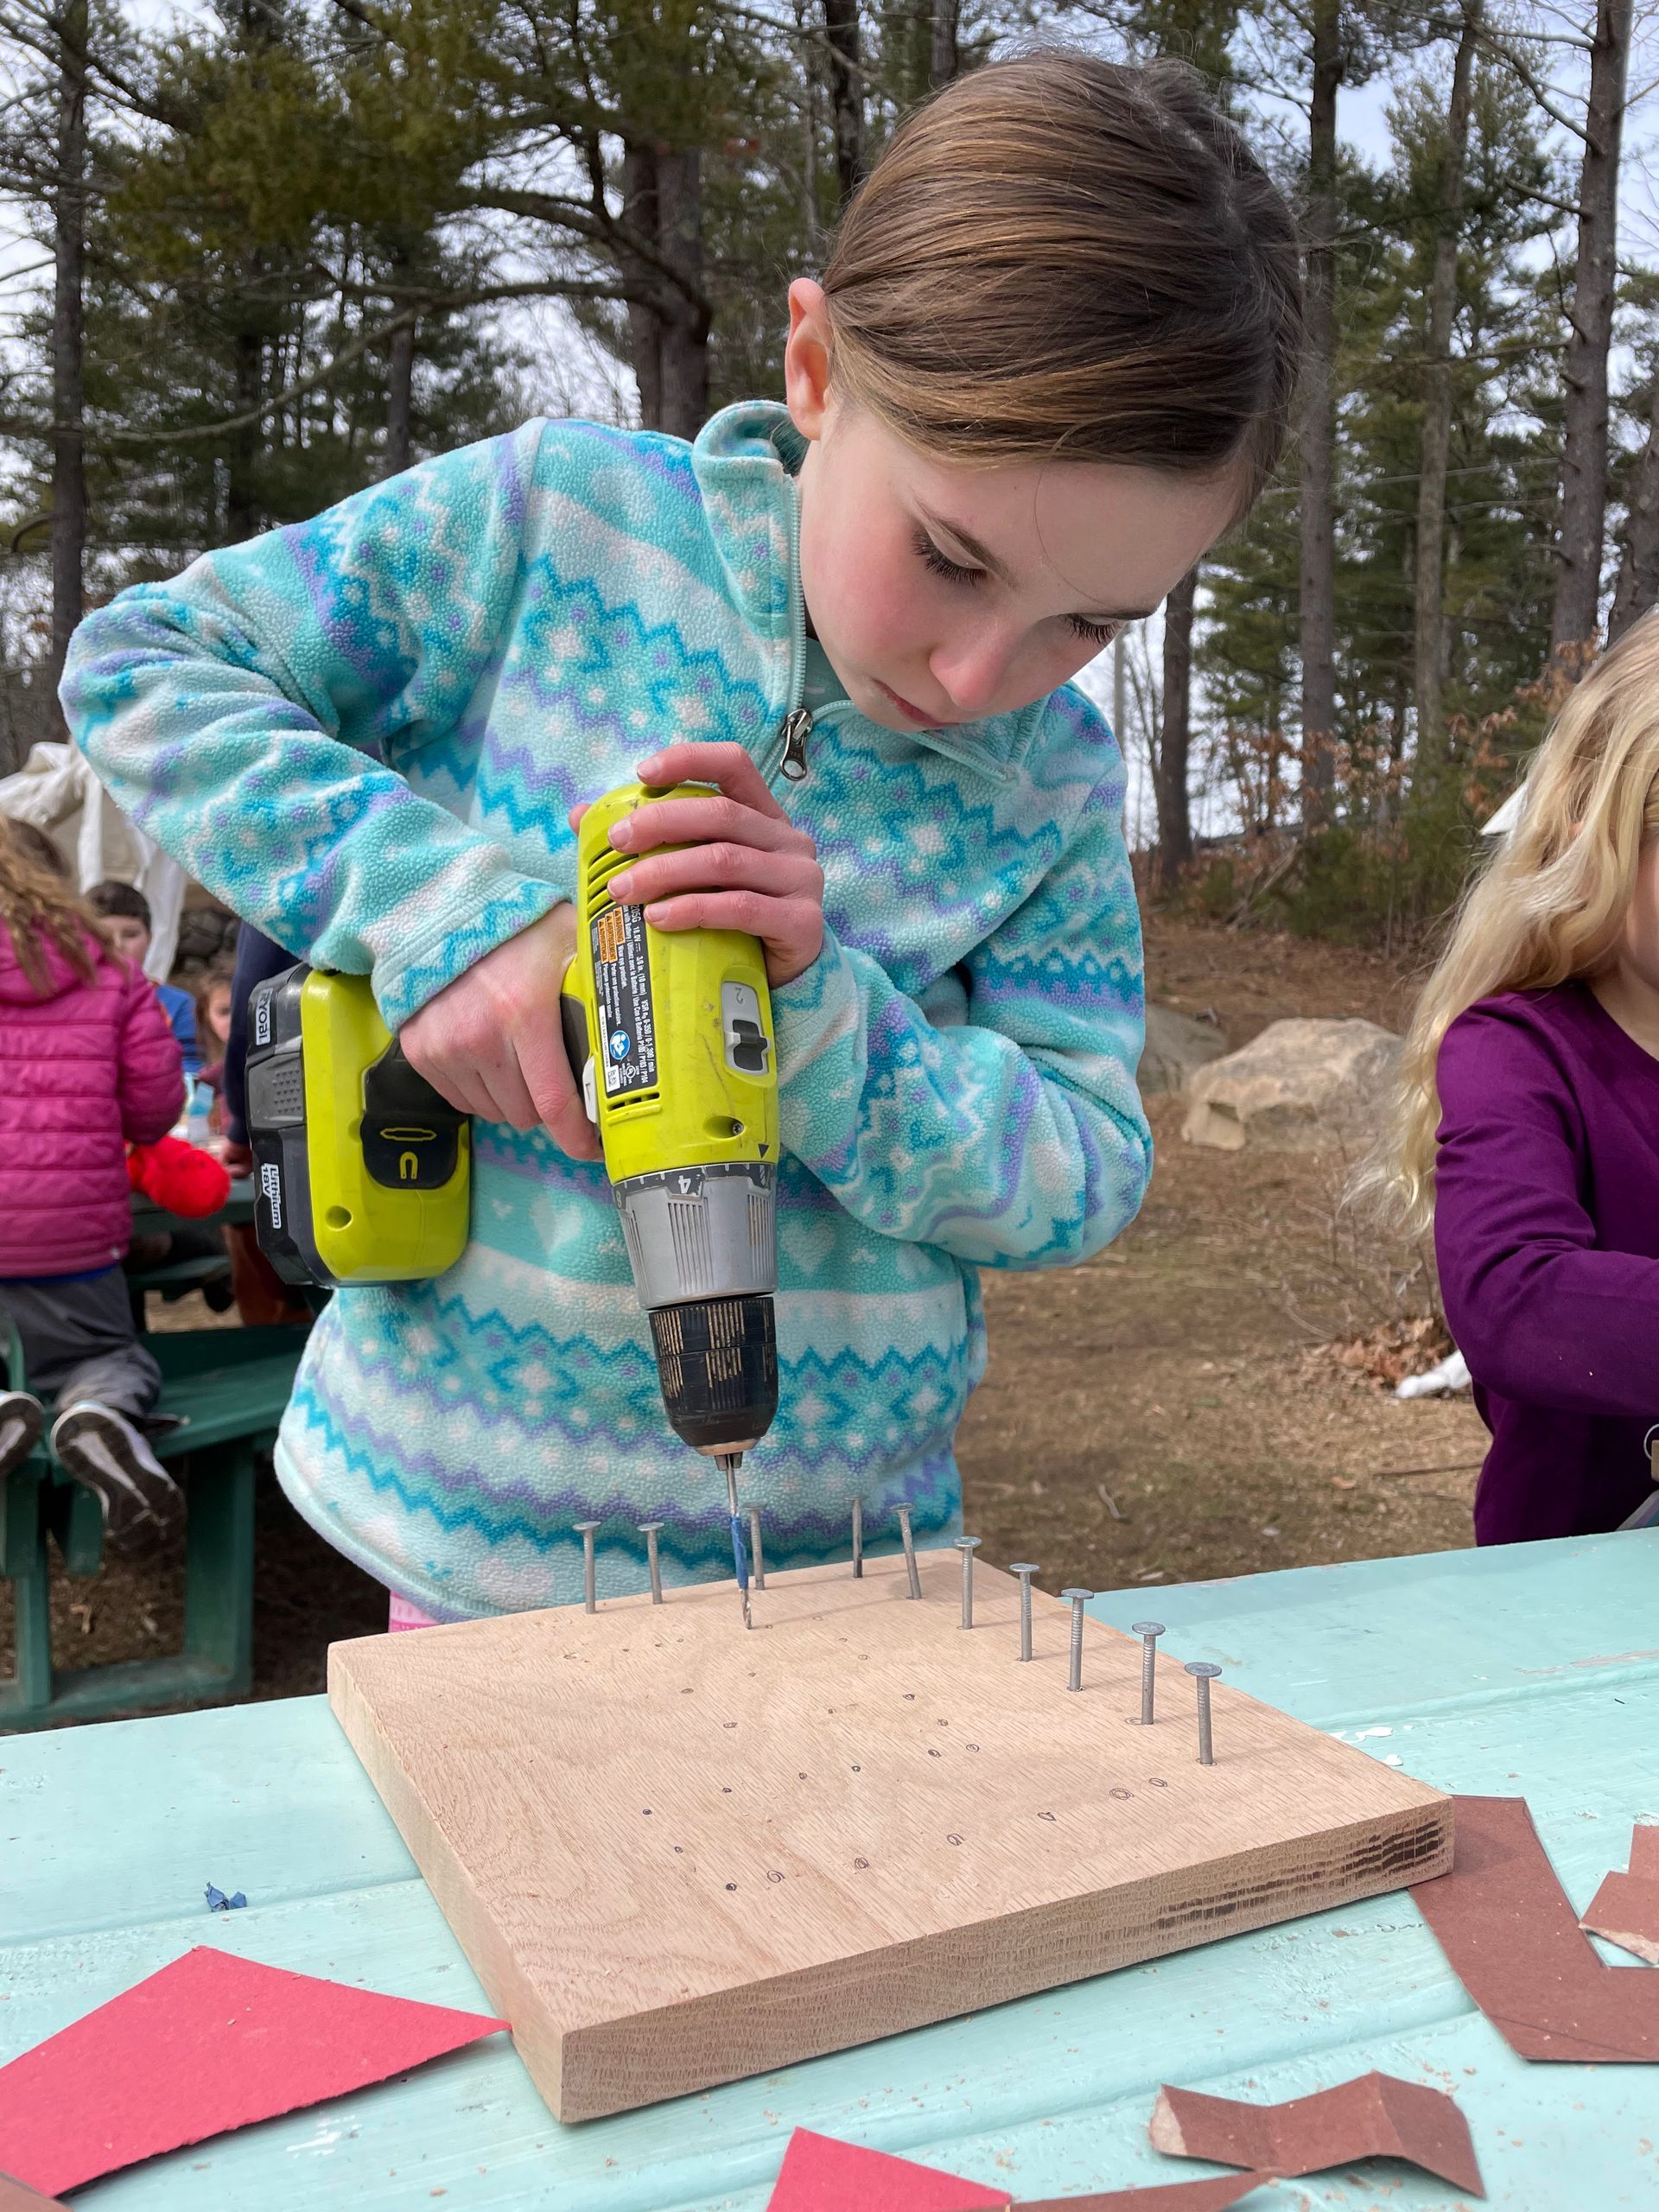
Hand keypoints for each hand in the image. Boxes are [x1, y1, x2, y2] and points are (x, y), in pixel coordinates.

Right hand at [397, 903, 601, 1158]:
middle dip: (546, 1106)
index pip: (554, 1103)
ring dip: (512, 1099)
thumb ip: (600, 988)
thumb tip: (640, 1032)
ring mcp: (443, 1048)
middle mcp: (478, 1039)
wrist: (446, 910)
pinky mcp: (419, 1052)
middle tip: (555, 1078)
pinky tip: (490, 1058)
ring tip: (519, 1061)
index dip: (576, 1136)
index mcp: (524, 1016)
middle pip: (524, 1114)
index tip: (593, 1150)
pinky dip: (481, 1090)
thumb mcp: (571, 948)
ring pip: (493, 1112)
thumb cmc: (519, 929)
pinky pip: (462, 1101)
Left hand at [571, 742, 823, 986]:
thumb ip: (648, 841)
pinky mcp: (802, 922)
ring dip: (666, 872)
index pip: (734, 766)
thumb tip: (580, 816)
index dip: (689, 760)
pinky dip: (693, 910)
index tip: (642, 774)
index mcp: (764, 816)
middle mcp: (789, 840)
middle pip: (721, 814)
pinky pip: (741, 908)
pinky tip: (658, 918)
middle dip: (661, 823)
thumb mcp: (692, 874)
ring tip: (624, 890)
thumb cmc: (731, 920)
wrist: (780, 981)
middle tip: (616, 842)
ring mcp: (801, 880)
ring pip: (725, 861)